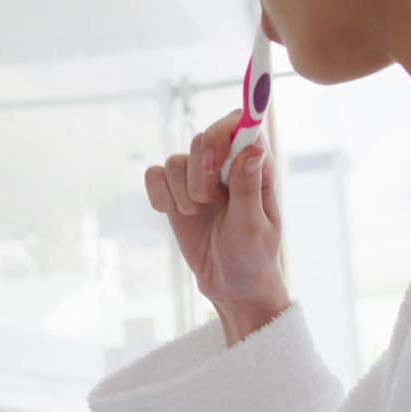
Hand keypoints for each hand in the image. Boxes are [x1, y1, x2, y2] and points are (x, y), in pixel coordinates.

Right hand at [144, 109, 289, 344]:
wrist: (231, 287)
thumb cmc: (253, 257)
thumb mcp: (254, 227)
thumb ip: (248, 187)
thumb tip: (252, 148)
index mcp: (257, 167)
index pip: (240, 124)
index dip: (224, 132)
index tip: (216, 163)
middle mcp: (227, 165)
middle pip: (202, 138)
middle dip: (200, 173)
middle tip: (210, 200)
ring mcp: (198, 178)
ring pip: (175, 161)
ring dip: (183, 194)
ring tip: (200, 216)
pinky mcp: (175, 192)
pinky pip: (154, 176)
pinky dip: (161, 198)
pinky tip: (178, 216)